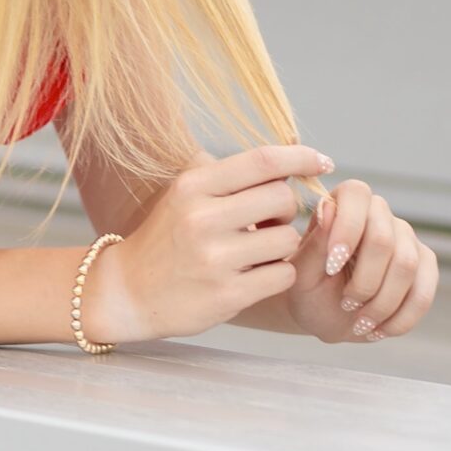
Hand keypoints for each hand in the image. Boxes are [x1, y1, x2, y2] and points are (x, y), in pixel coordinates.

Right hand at [84, 145, 320, 343]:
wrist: (128, 291)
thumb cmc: (167, 237)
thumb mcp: (186, 193)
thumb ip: (230, 175)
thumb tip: (291, 155)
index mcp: (194, 186)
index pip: (262, 161)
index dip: (300, 157)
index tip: (322, 161)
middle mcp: (203, 218)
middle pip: (282, 198)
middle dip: (285, 209)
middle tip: (268, 221)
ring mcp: (215, 259)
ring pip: (288, 239)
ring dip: (282, 245)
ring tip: (256, 250)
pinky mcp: (227, 295)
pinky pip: (283, 275)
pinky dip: (277, 274)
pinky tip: (255, 275)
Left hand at [284, 179, 439, 344]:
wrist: (325, 314)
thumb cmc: (308, 289)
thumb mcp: (301, 274)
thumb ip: (314, 244)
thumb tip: (330, 208)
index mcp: (345, 203)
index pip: (357, 194)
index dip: (347, 229)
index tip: (331, 267)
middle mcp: (380, 213)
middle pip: (384, 239)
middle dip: (364, 282)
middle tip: (346, 303)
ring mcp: (406, 237)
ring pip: (406, 266)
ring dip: (382, 303)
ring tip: (360, 321)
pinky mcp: (424, 265)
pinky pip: (424, 291)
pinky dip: (401, 318)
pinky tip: (380, 329)